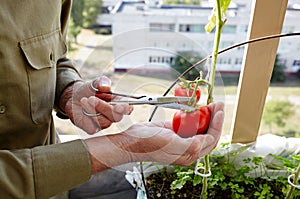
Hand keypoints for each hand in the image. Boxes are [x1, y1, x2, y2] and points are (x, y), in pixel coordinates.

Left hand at [61, 76, 132, 133]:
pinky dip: (86, 118)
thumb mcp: (94, 83)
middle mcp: (113, 114)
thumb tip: (106, 87)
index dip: (126, 108)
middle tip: (92, 98)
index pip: (128, 108)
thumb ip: (101, 82)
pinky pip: (93, 128)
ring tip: (84, 100)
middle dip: (104, 108)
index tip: (118, 106)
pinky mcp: (93, 129)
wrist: (73, 97)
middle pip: (116, 117)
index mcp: (118, 102)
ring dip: (92, 110)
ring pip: (104, 123)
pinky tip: (82, 110)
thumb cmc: (88, 90)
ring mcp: (104, 123)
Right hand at [85, 102, 223, 172]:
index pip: (210, 140)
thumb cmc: (148, 144)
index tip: (219, 111)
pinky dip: (195, 115)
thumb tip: (206, 140)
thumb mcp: (171, 145)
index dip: (217, 125)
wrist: (132, 140)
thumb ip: (190, 145)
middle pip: (208, 133)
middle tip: (218, 104)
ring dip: (207, 116)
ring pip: (200, 127)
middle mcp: (188, 148)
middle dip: (215, 119)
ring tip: (211, 104)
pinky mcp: (175, 131)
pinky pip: (189, 122)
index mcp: (189, 154)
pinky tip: (197, 107)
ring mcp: (182, 138)